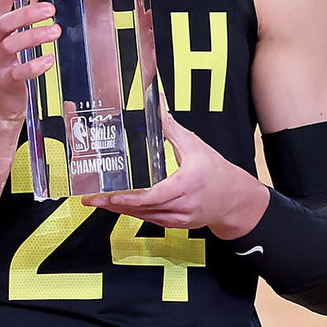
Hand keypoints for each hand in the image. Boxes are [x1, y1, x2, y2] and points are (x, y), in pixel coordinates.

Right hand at [0, 0, 60, 125]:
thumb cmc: (6, 61)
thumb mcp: (12, 33)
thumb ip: (22, 6)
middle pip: (4, 22)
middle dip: (27, 13)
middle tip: (50, 9)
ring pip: (11, 45)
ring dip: (34, 36)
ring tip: (54, 31)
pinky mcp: (6, 80)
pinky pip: (20, 72)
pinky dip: (35, 65)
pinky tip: (48, 59)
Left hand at [81, 110, 268, 239]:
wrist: (235, 198)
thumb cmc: (216, 170)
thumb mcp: (194, 145)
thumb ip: (170, 126)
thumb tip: (156, 101)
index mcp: (186, 184)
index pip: (154, 195)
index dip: (130, 198)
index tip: (110, 195)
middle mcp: (183, 205)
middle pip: (143, 208)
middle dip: (114, 204)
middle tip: (91, 199)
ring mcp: (179, 218)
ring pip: (144, 216)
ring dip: (120, 210)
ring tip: (98, 202)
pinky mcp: (177, 224)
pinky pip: (151, 219)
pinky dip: (134, 213)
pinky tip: (118, 206)